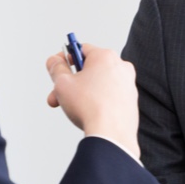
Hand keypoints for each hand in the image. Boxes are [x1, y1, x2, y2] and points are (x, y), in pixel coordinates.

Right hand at [46, 43, 139, 158]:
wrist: (111, 134)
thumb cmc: (89, 107)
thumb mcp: (62, 84)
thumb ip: (56, 68)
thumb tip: (54, 62)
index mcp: (105, 56)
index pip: (81, 49)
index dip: (65, 58)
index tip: (57, 67)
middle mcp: (121, 66)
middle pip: (89, 69)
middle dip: (70, 82)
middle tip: (57, 94)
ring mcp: (128, 84)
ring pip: (99, 84)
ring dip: (82, 93)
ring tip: (71, 108)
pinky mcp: (131, 101)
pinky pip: (109, 96)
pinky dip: (97, 101)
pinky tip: (89, 114)